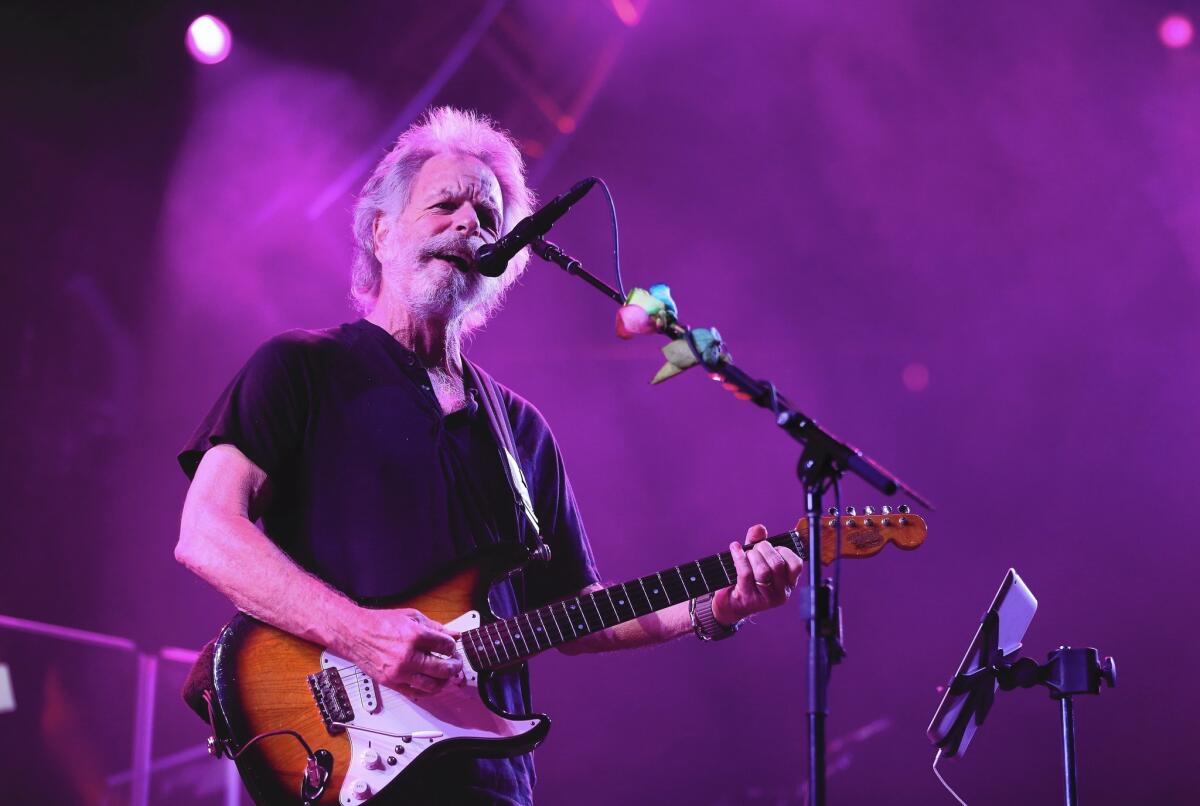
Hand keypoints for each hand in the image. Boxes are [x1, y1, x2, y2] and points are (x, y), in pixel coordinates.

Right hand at [344, 607, 461, 695]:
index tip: (452, 647)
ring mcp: (399, 672)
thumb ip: (435, 627)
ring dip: (444, 681)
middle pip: (443, 669)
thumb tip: (453, 634)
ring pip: (432, 685)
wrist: (355, 634)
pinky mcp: (392, 683)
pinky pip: (416, 693)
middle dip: (454, 666)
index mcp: (414, 636)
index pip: (446, 646)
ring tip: (446, 675)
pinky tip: (433, 684)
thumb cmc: (380, 623)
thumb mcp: (411, 617)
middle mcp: (407, 656)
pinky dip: (429, 692)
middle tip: (456, 663)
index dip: (453, 647)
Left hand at [711, 524, 803, 625]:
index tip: (773, 548)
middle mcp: (781, 592)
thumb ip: (758, 541)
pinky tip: (735, 549)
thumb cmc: (747, 577)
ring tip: (746, 554)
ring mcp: (766, 598)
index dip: (783, 550)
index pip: (796, 564)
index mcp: (789, 582)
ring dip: (752, 556)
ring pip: (763, 571)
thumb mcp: (754, 557)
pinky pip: (746, 573)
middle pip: (777, 564)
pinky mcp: (749, 599)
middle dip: (764, 549)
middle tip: (755, 548)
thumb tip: (759, 528)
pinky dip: (739, 557)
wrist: (731, 601)